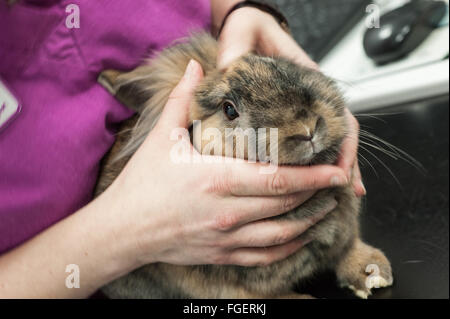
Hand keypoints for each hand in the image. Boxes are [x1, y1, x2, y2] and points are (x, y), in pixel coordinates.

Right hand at [102, 60, 348, 267]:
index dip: (314, 175)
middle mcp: (228, 212)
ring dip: (311, 221)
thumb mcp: (162, 137)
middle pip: (288, 204)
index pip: (279, 178)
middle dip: (319, 194)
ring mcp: (227, 238)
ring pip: (283, 234)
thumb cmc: (142, 184)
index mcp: (217, 179)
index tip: (337, 170)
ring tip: (327, 207)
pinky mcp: (223, 255)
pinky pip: (266, 257)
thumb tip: (196, 67)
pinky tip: (301, 237)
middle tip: (338, 182)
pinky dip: (290, 247)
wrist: (123, 229)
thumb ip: (183, 99)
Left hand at [216, 7, 364, 196]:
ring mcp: (302, 106)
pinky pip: (306, 137)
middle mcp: (309, 96)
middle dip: (344, 160)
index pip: (337, 112)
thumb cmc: (249, 29)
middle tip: (345, 187)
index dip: (344, 140)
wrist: (246, 27)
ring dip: (333, 163)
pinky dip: (313, 158)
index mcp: (309, 80)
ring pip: (326, 138)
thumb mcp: (243, 35)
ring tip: (338, 191)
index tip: (341, 164)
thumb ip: (236, 49)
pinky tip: (311, 177)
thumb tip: (227, 67)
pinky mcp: (289, 113)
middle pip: (338, 132)